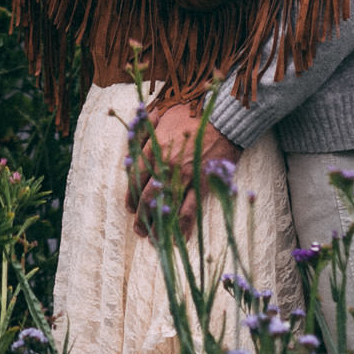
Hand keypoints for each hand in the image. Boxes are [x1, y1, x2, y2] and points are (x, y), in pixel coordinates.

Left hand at [128, 101, 241, 238]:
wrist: (222, 119)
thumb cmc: (193, 114)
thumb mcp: (165, 115)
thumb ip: (148, 129)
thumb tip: (135, 138)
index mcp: (154, 149)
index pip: (136, 179)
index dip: (131, 197)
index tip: (130, 207)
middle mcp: (166, 166)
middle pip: (148, 197)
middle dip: (141, 216)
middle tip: (139, 229)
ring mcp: (184, 177)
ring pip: (166, 207)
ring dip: (158, 227)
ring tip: (154, 239)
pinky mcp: (202, 184)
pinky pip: (190, 211)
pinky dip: (183, 228)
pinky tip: (178, 239)